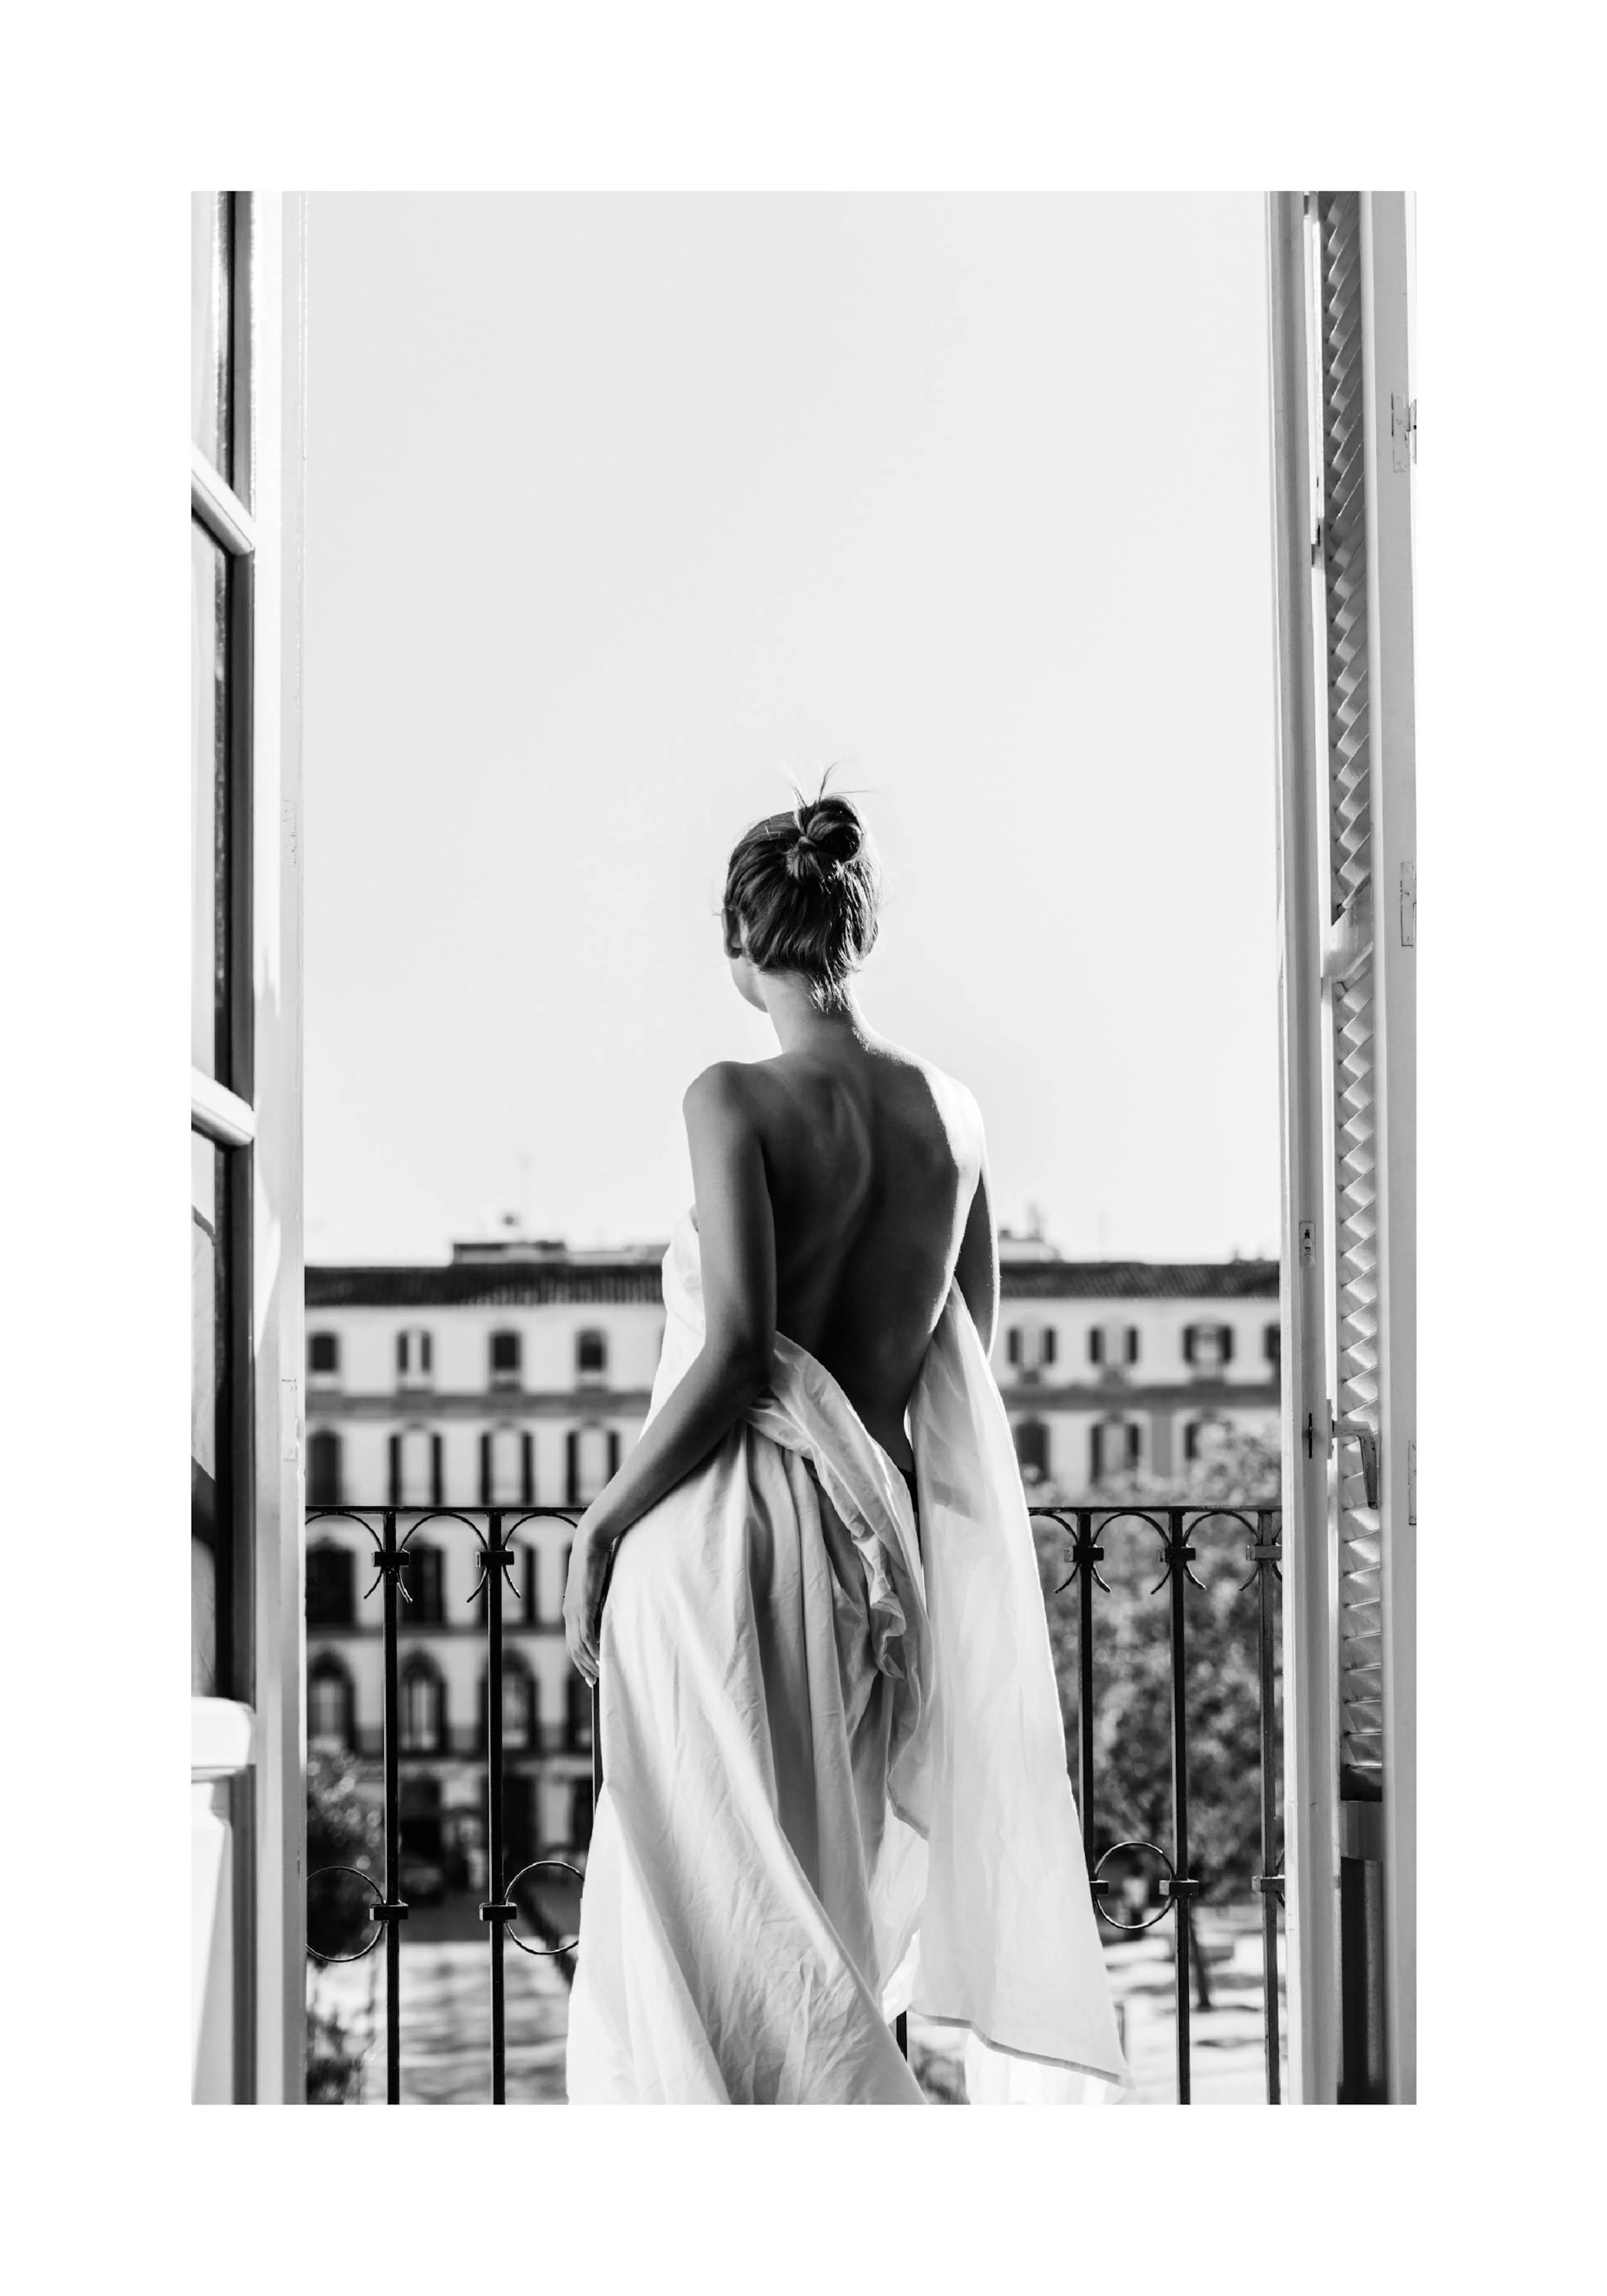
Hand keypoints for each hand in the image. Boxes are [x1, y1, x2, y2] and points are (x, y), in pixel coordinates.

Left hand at [563, 1522, 614, 1687]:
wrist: (590, 1543)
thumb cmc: (596, 1562)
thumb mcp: (596, 1588)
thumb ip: (598, 1604)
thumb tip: (607, 1617)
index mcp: (570, 1609)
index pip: (572, 1642)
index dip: (580, 1659)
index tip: (590, 1673)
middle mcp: (569, 1613)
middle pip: (573, 1649)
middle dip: (583, 1667)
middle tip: (594, 1682)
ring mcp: (574, 1611)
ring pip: (579, 1646)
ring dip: (589, 1662)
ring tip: (600, 1675)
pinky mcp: (584, 1606)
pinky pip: (587, 1635)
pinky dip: (593, 1649)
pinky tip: (602, 1658)